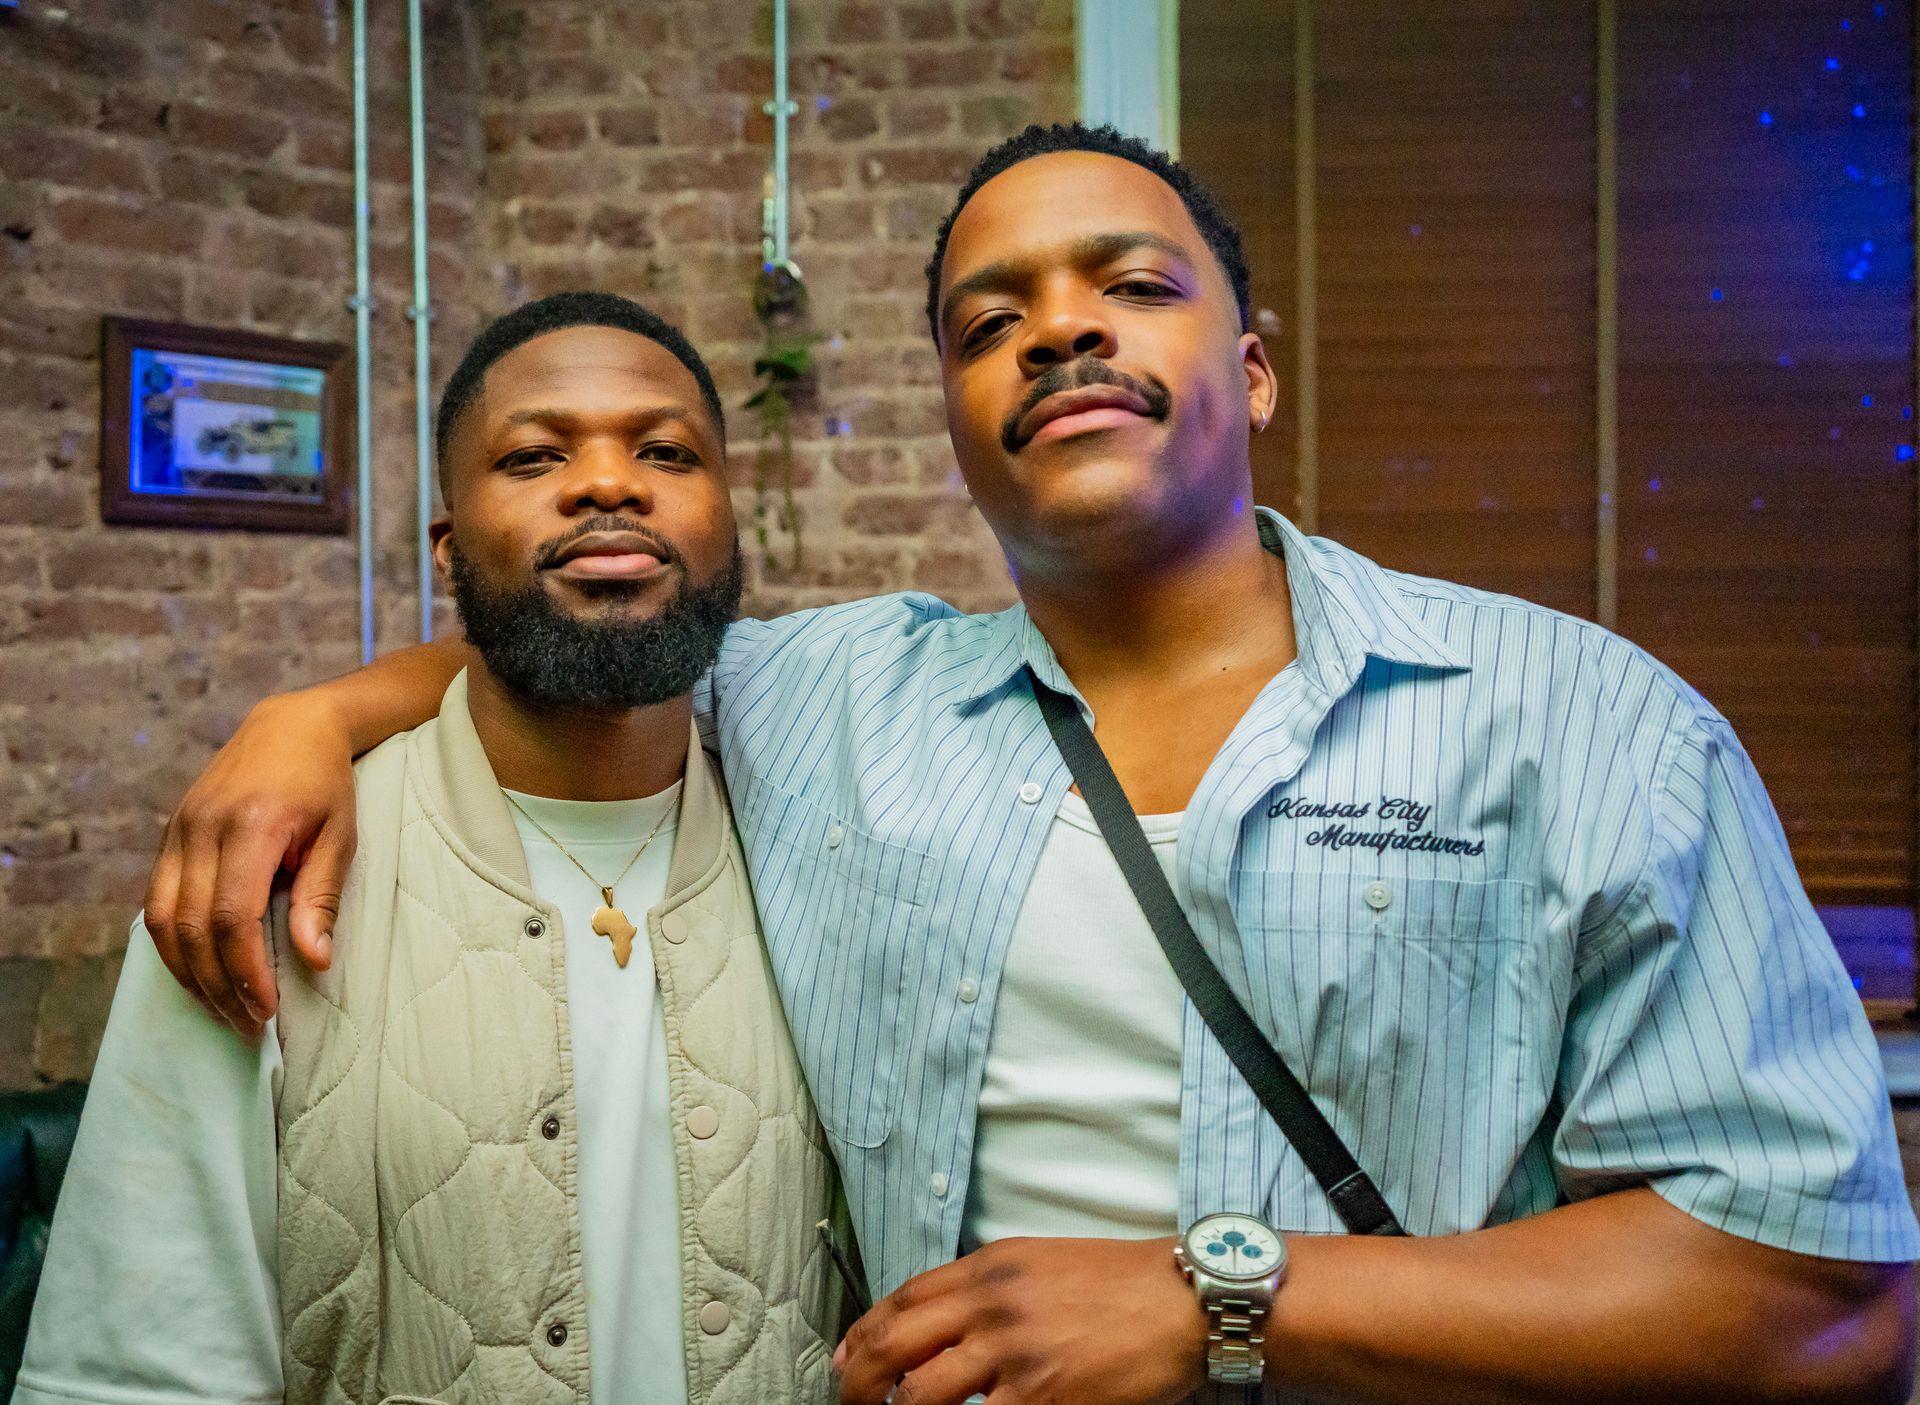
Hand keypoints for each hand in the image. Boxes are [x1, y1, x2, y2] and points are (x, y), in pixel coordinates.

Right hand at [144, 690, 358, 1035]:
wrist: (290, 726)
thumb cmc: (326, 784)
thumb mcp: (341, 835)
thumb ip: (321, 897)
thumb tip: (314, 962)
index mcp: (251, 825)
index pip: (232, 915)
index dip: (244, 970)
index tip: (266, 1009)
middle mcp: (202, 828)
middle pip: (192, 927)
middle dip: (217, 985)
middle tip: (248, 1026)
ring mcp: (178, 831)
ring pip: (162, 921)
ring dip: (189, 975)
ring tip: (224, 1011)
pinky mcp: (168, 836)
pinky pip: (156, 903)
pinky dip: (173, 947)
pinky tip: (200, 975)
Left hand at [834, 1236, 1205, 1404]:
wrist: (1185, 1300)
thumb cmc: (1120, 1283)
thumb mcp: (1042, 1262)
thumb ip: (988, 1289)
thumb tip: (937, 1326)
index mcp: (990, 1266)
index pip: (902, 1299)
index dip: (861, 1336)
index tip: (844, 1362)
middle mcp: (992, 1303)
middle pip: (894, 1346)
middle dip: (860, 1384)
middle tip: (850, 1404)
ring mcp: (1015, 1352)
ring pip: (923, 1394)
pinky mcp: (1043, 1397)